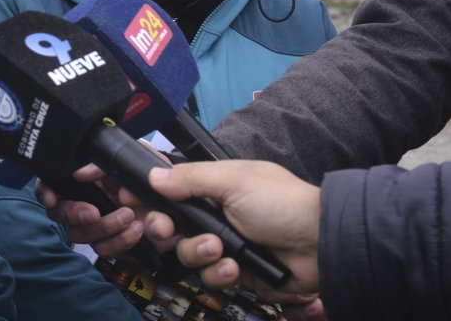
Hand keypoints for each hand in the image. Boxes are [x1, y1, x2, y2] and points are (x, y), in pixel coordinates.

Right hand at [36, 164, 156, 258]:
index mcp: (85, 179)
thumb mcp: (130, 157)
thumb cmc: (152, 174)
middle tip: (93, 212)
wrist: (182, 200)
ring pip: (81, 235)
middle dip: (73, 213)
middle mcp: (86, 202)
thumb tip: (79, 172)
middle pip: (60, 214)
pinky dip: (120, 242)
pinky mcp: (115, 244)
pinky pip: (106, 250)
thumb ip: (102, 162)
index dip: (46, 192)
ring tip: (128, 217)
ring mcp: (99, 225)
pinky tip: (137, 229)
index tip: (53, 198)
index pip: (52, 184)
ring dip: (103, 228)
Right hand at [144, 161, 322, 308]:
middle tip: (167, 230)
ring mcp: (222, 244)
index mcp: (211, 187)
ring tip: (219, 248)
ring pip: (185, 253)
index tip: (129, 200)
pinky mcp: (234, 271)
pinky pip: (209, 276)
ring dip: (197, 252)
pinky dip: (219, 272)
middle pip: (167, 225)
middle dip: (163, 229)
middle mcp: (212, 215)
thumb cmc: (282, 203)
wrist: (321, 245)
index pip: (168, 188)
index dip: (147, 196)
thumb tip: (154, 175)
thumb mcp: (234, 181)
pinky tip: (234, 267)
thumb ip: (190, 178)